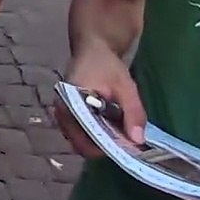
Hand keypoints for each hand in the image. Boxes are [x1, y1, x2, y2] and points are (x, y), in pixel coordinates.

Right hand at [54, 41, 146, 158]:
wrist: (92, 50)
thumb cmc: (105, 66)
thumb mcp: (125, 86)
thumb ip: (133, 113)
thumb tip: (138, 141)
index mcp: (69, 107)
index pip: (84, 142)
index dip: (106, 149)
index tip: (127, 149)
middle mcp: (62, 115)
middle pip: (81, 145)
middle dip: (105, 148)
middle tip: (127, 143)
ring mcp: (64, 117)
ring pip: (82, 142)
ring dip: (101, 142)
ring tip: (122, 135)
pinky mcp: (69, 116)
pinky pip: (82, 134)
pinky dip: (98, 136)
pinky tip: (113, 128)